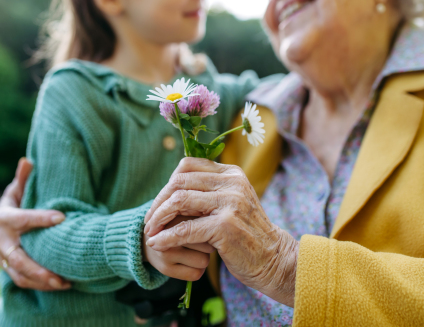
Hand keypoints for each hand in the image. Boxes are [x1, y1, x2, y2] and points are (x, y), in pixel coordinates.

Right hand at [0, 158, 70, 290]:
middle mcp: (0, 241)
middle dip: (39, 268)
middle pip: (18, 258)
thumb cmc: (12, 208)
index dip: (40, 218)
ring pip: (20, 274)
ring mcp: (2, 258)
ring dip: (42, 281)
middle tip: (61, 274)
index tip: (61, 218)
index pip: (22, 218)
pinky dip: (40, 286)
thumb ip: (23, 179)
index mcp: (4, 219)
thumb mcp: (15, 192)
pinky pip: (23, 281)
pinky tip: (60, 285)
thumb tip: (28, 159)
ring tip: (64, 283)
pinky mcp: (7, 270)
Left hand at [144, 158, 298, 306]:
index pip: (188, 165)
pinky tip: (156, 243)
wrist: (274, 258)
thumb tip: (170, 189)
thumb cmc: (246, 234)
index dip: (168, 183)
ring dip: (158, 218)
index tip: (159, 202)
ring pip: (179, 201)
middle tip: (149, 221)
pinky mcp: (226, 226)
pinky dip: (166, 237)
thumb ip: (207, 193)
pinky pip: (185, 229)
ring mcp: (230, 203)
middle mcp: (232, 183)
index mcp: (231, 173)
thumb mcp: (230, 203)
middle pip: (179, 181)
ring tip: (150, 232)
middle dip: (158, 201)